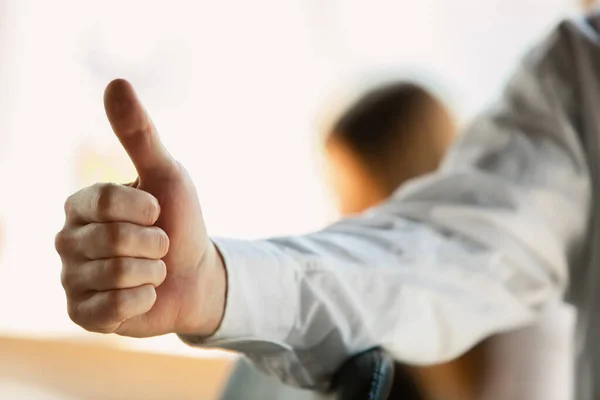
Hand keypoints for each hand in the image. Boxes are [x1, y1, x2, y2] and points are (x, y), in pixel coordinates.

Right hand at [55, 79, 225, 337]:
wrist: (195, 274)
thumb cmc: (179, 221)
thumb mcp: (166, 174)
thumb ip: (139, 134)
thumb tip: (116, 82)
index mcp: (82, 204)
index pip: (105, 201)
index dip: (144, 208)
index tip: (160, 212)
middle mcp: (67, 239)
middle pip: (111, 240)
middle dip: (153, 244)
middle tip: (159, 246)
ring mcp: (71, 278)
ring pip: (113, 276)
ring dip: (151, 273)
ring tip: (153, 270)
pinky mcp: (80, 313)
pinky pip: (108, 310)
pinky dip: (140, 302)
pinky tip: (143, 296)